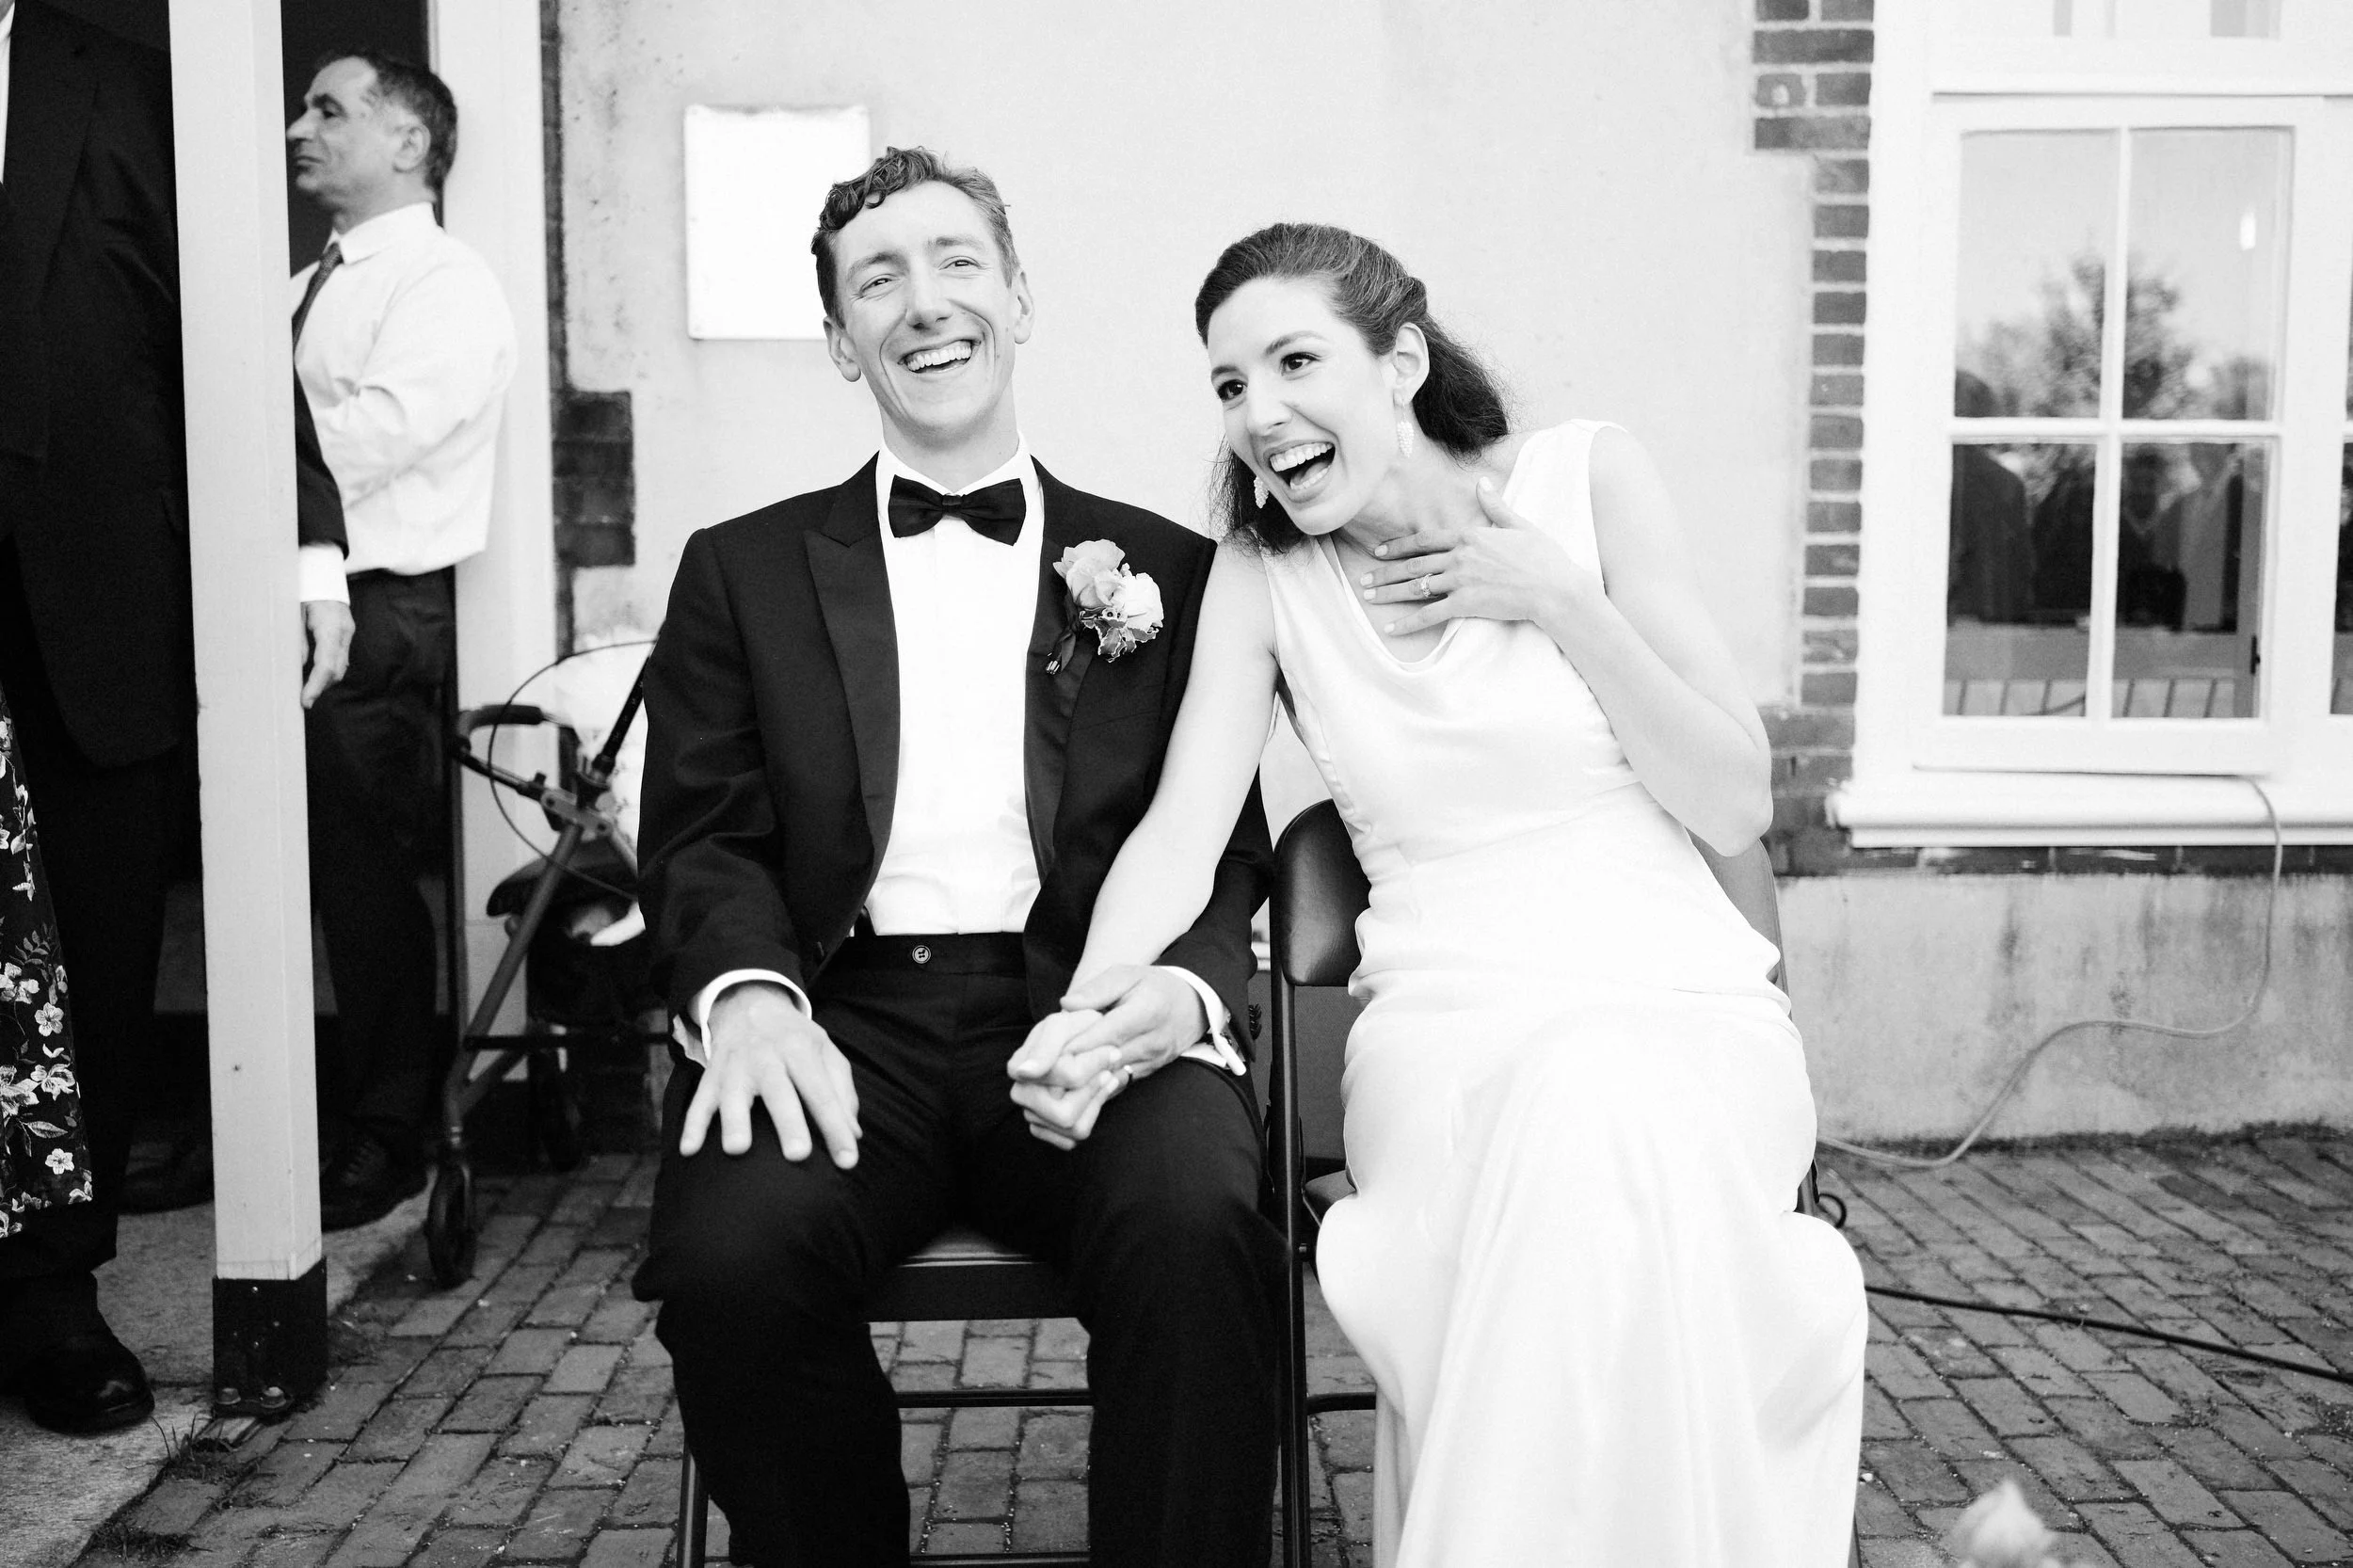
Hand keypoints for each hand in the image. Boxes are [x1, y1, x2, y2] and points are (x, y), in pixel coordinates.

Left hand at [300, 599, 353, 707]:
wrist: (321, 571)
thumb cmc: (304, 589)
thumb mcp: (294, 612)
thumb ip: (297, 639)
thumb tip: (298, 665)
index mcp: (330, 627)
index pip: (326, 665)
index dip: (315, 686)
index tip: (305, 701)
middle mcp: (343, 632)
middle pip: (337, 670)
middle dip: (321, 687)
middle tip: (303, 700)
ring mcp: (347, 633)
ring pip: (340, 667)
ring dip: (325, 680)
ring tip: (306, 689)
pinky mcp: (345, 633)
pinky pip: (340, 657)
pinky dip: (328, 669)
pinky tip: (314, 673)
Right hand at [681, 981, 861, 1165]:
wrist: (750, 1004)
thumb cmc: (796, 1038)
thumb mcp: (825, 1051)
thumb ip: (842, 1092)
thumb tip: (853, 1135)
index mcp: (801, 1050)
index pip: (822, 1093)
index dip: (836, 1127)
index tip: (848, 1161)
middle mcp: (767, 1057)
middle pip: (779, 1091)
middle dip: (789, 1123)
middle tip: (799, 1155)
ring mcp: (735, 1066)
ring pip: (733, 1094)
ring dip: (735, 1121)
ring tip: (738, 1149)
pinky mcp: (711, 1076)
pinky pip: (699, 1101)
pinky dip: (691, 1125)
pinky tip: (688, 1150)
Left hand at [1008, 965, 1206, 1089]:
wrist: (1194, 1006)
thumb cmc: (1154, 985)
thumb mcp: (1127, 974)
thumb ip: (1097, 989)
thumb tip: (1066, 1005)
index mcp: (1145, 1011)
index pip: (1103, 1034)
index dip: (1072, 1047)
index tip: (1043, 1056)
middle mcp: (1150, 1041)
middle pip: (1104, 1062)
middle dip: (1068, 1070)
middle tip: (1035, 1075)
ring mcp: (1151, 1061)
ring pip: (1109, 1079)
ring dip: (1078, 1084)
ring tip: (1045, 1085)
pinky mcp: (1148, 1074)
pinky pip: (1117, 1086)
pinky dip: (1092, 1089)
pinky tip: (1068, 1090)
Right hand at [1008, 1012, 1128, 1148]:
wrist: (1080, 1038)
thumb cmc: (1072, 1029)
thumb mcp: (1061, 1026)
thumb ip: (1045, 1047)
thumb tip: (1024, 1072)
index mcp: (1019, 1067)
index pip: (1068, 1078)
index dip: (1094, 1065)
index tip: (1111, 1051)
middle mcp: (1020, 1094)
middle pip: (1066, 1114)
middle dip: (1095, 1090)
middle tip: (1110, 1069)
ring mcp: (1032, 1115)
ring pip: (1073, 1128)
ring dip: (1097, 1102)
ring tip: (1107, 1079)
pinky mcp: (1045, 1129)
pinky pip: (1073, 1139)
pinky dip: (1091, 1116)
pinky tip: (1097, 1095)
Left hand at [1356, 478, 1597, 638]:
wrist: (1555, 588)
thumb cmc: (1543, 557)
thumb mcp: (1519, 524)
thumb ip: (1495, 505)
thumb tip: (1482, 482)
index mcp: (1470, 535)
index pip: (1425, 540)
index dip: (1399, 546)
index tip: (1379, 551)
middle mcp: (1460, 556)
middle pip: (1414, 564)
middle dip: (1385, 571)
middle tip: (1363, 579)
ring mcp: (1461, 581)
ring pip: (1415, 587)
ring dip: (1389, 593)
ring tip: (1369, 597)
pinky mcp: (1466, 604)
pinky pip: (1429, 615)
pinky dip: (1408, 622)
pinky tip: (1390, 628)